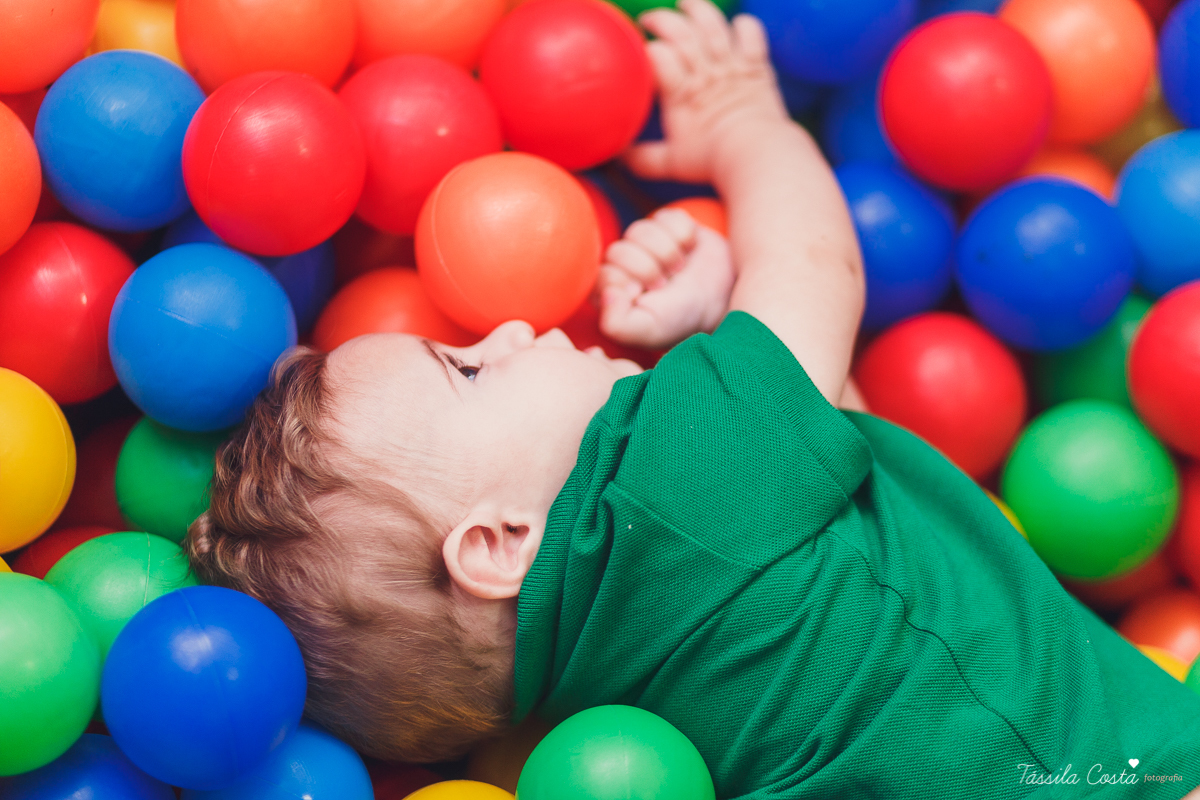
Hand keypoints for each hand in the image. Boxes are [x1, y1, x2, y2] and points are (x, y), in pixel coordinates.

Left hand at [597, 207, 734, 349]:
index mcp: (612, 291)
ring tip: (678, 269)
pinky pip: (667, 217)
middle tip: (664, 285)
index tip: (646, 297)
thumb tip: (606, 294)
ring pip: (640, 230)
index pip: (603, 275)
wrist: (721, 299)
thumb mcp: (648, 330)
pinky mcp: (667, 224)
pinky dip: (684, 235)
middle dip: (648, 270)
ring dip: (666, 252)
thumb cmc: (680, 318)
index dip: (627, 284)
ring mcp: (645, 242)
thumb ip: (617, 324)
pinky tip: (690, 250)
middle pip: (618, 251)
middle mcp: (623, 264)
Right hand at [627, 0, 788, 184]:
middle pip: (680, 31)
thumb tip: (619, 155)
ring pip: (713, 24)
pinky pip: (751, 33)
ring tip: (684, 3)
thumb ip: (643, 158)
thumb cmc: (712, 160)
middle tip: (648, 20)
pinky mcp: (756, 66)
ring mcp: (732, 65)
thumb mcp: (671, 163)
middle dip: (661, 19)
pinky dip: (744, 25)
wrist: (757, 156)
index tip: (637, 53)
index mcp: (681, 92)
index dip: (645, 50)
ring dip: (697, 9)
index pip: (657, 56)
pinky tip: (735, 25)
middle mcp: (706, 71)